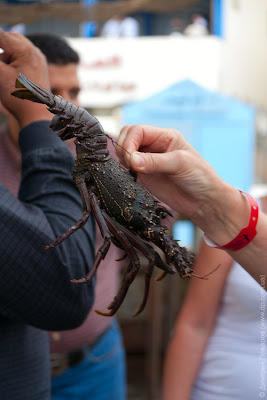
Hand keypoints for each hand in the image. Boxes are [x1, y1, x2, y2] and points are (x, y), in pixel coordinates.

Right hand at [0, 29, 50, 127]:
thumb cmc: (18, 97)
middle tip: (1, 70)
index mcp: (26, 51)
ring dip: (4, 57)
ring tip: (4, 77)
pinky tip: (9, 77)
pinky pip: (21, 59)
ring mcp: (38, 60)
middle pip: (9, 39)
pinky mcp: (38, 69)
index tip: (0, 66)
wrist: (36, 117)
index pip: (1, 36)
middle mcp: (35, 52)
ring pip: (14, 49)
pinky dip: (11, 64)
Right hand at [116, 125, 247, 243]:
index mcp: (165, 136)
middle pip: (127, 137)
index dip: (130, 142)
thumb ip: (155, 162)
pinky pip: (127, 168)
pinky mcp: (144, 175)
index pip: (138, 130)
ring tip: (133, 171)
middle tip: (130, 165)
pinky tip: (132, 176)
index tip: (130, 158)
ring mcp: (148, 161)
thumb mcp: (179, 164)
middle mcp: (154, 146)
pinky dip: (124, 170)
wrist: (203, 201)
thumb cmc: (200, 178)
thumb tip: (131, 160)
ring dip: (123, 160)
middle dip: (124, 149)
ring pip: (125, 152)